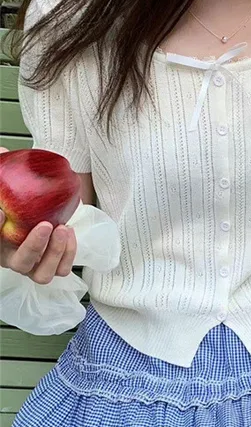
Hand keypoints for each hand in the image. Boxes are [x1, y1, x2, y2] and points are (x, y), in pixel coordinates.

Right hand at [0, 147, 76, 283]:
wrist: (36, 213)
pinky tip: (69, 232)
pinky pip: (62, 269)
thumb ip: (2, 175)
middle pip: (20, 263)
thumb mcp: (6, 190)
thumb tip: (2, 151)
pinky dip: (68, 253)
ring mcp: (34, 265)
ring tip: (62, 229)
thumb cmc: (16, 203)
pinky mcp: (52, 265)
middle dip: (34, 246)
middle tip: (45, 225)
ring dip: (55, 253)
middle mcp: (13, 258)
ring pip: (43, 274)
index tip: (1, 212)